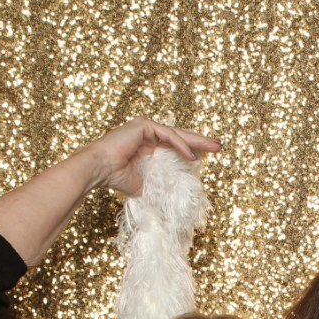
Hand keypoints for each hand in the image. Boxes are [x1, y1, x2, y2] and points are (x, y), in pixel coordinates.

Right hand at [84, 117, 219, 196]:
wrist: (99, 170)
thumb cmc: (115, 177)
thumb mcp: (142, 182)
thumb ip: (156, 181)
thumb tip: (168, 193)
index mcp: (146, 144)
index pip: (174, 145)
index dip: (191, 149)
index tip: (207, 156)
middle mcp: (146, 132)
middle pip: (179, 137)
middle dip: (200, 142)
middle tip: (219, 146)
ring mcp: (145, 126)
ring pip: (177, 134)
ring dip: (197, 141)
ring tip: (215, 147)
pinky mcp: (144, 125)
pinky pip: (168, 135)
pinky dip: (181, 145)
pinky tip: (192, 156)